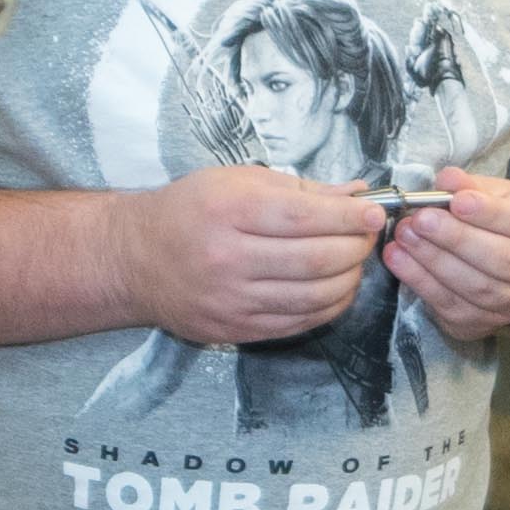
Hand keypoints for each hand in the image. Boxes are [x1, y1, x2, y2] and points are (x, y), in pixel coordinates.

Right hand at [125, 166, 386, 344]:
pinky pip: (299, 322)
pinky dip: (329, 306)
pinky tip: (336, 288)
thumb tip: (356, 195)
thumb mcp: (236, 181)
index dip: (350, 218)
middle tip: (367, 237)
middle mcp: (228, 258)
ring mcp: (231, 300)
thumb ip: (300, 189)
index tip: (374, 214)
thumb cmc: (189, 210)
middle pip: (316, 260)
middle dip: (356, 248)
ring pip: (314, 296)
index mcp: (229, 210)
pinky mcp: (236, 329)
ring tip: (353, 262)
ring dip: (349, 279)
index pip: (305, 217)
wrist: (135, 259)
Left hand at [384, 168, 509, 340]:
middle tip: (419, 220)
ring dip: (435, 262)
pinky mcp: (486, 323)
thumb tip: (447, 179)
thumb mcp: (497, 193)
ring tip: (404, 238)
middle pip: (502, 260)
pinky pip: (454, 307)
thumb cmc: (503, 218)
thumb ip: (472, 186)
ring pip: (478, 288)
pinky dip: (422, 284)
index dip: (490, 214)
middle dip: (456, 240)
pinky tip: (399, 261)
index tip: (458, 201)